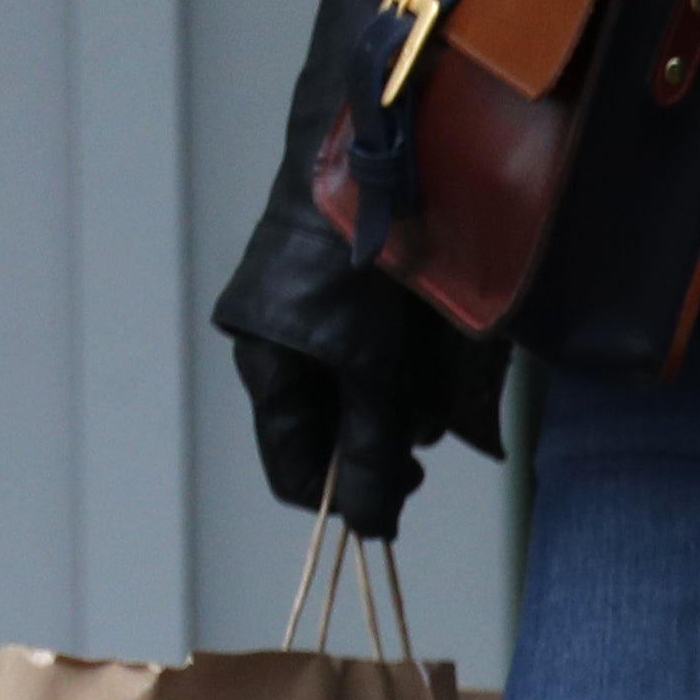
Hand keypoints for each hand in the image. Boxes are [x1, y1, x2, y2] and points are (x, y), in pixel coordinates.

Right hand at [230, 282, 501, 542]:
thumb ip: (371, 457)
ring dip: (408, 393)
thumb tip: (368, 533)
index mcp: (267, 370)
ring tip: (429, 352)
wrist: (380, 166)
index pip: (295, 471)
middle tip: (424, 406)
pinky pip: (384, 350)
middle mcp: (281, 345)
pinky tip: (433, 333)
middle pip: (340, 431)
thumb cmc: (365, 271)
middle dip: (388, 430)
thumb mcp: (375, 377)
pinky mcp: (354, 290)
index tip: (403, 488)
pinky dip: (413, 355)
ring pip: (369, 392)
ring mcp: (316, 315)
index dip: (347, 495)